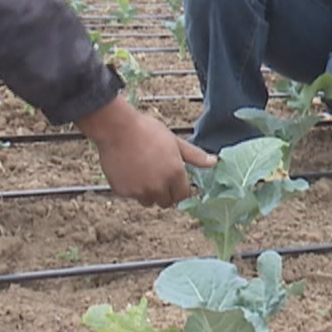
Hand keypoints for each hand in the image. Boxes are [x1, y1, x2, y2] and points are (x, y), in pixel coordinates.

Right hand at [75, 97, 214, 207]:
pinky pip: (132, 196)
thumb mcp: (175, 141)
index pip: (183, 196)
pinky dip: (132, 188)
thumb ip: (195, 156)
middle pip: (166, 202)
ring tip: (143, 172)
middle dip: (165, 193)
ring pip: (148, 201)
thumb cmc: (147, 131)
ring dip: (148, 193)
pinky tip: (130, 171)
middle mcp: (158, 186)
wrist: (117, 129)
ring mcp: (139, 191)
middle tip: (158, 176)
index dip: (180, 190)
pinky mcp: (123, 191)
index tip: (175, 183)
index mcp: (174, 174)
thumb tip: (214, 162)